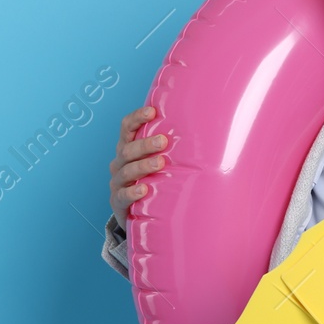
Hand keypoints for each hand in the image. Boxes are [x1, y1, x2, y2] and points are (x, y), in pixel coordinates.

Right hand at [109, 105, 167, 224]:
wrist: (134, 211)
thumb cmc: (151, 179)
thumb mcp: (156, 161)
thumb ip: (170, 148)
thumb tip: (206, 132)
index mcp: (128, 148)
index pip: (126, 128)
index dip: (136, 118)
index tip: (152, 111)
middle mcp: (120, 163)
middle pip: (127, 149)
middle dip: (145, 144)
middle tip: (164, 141)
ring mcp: (118, 182)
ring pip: (127, 171)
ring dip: (143, 165)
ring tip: (160, 163)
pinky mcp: (118, 202)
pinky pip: (123, 196)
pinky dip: (132, 192)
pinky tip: (144, 190)